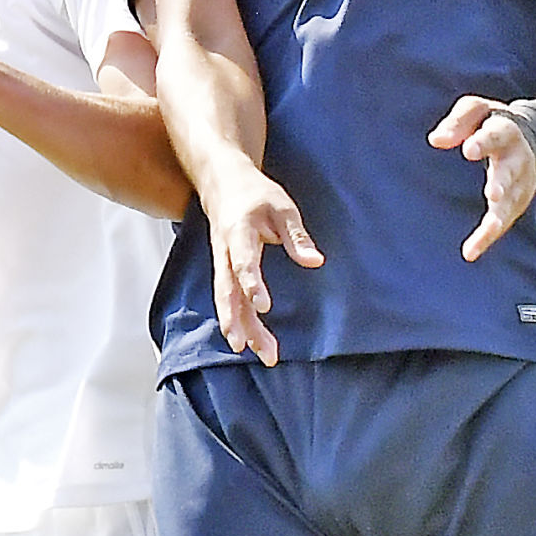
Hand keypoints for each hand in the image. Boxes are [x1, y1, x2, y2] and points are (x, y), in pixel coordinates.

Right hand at [206, 169, 322, 367]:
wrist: (223, 183)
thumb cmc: (256, 194)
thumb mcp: (282, 206)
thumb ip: (297, 236)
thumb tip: (315, 261)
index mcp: (239, 231)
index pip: (243, 261)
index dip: (251, 283)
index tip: (264, 306)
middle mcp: (225, 251)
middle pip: (228, 289)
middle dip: (237, 319)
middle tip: (248, 347)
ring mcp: (221, 262)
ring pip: (226, 298)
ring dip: (239, 326)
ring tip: (259, 353)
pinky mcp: (224, 269)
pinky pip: (227, 297)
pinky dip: (235, 319)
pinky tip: (247, 340)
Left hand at [428, 95, 535, 260]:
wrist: (534, 135)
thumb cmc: (491, 122)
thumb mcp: (476, 109)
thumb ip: (457, 121)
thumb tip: (436, 140)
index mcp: (505, 132)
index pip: (495, 136)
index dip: (483, 143)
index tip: (469, 150)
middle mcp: (517, 160)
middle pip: (510, 172)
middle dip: (502, 182)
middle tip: (493, 193)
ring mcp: (520, 184)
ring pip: (511, 203)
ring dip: (499, 217)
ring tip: (486, 231)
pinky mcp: (516, 203)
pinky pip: (502, 223)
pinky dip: (488, 237)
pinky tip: (471, 251)